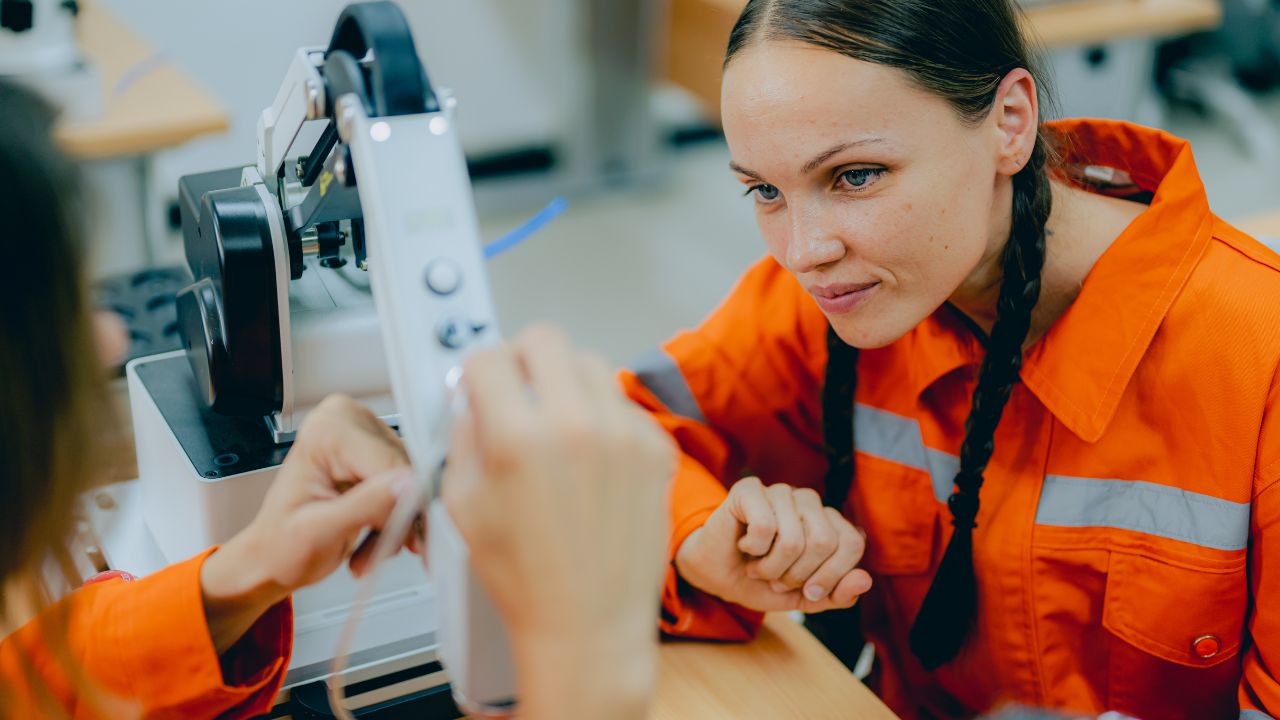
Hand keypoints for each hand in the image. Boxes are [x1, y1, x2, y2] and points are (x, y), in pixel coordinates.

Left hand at [201, 394, 414, 653]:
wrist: (273, 557)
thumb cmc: (280, 545)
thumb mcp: (320, 531)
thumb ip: (366, 505)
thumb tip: (409, 485)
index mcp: (327, 430)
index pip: (389, 463)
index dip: (403, 506)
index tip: (404, 542)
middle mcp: (350, 422)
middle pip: (405, 472)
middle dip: (399, 520)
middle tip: (380, 554)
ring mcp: (367, 436)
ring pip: (412, 484)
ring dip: (398, 526)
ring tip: (369, 553)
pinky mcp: (381, 455)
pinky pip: (409, 489)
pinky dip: (397, 522)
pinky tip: (374, 542)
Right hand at [442, 325, 675, 719]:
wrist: (587, 625)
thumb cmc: (526, 579)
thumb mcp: (463, 504)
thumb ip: (463, 436)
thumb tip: (472, 397)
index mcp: (519, 437)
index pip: (489, 357)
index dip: (475, 373)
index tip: (479, 385)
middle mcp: (577, 425)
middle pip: (545, 340)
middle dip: (522, 360)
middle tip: (516, 390)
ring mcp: (624, 434)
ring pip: (590, 363)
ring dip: (565, 382)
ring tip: (554, 426)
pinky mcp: (655, 449)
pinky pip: (622, 403)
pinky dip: (602, 416)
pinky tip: (588, 457)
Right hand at [674, 477, 871, 612]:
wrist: (717, 576)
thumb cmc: (763, 582)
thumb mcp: (804, 598)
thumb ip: (837, 594)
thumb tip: (864, 580)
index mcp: (829, 522)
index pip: (852, 543)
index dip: (831, 576)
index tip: (808, 592)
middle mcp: (808, 502)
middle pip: (824, 542)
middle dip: (797, 575)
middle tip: (776, 578)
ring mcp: (780, 492)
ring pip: (793, 538)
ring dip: (771, 567)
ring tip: (758, 566)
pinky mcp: (749, 489)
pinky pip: (764, 526)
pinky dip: (753, 549)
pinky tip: (745, 546)